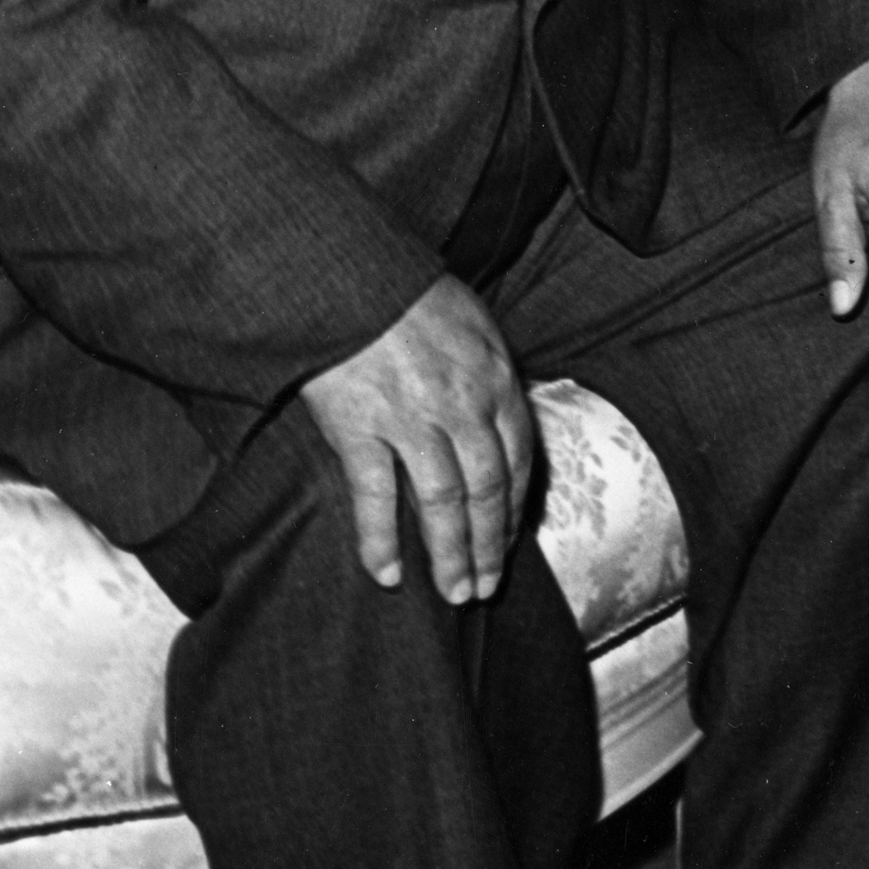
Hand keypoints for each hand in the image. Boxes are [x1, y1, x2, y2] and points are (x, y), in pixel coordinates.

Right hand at [296, 274, 534, 602]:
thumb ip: (490, 375)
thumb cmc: (409, 295)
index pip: (519, 459)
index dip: (515, 507)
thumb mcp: (474, 324)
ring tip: (454, 593)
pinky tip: (386, 574)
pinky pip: (375, 496)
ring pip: (443, 503)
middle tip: (486, 587)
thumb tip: (501, 418)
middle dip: (490, 545)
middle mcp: (462, 406)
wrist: (349, 275)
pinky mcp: (359, 428)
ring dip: (451, 554)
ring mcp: (411, 420)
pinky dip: (380, 539)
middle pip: (487, 491)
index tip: (511, 539)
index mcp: (495, 380)